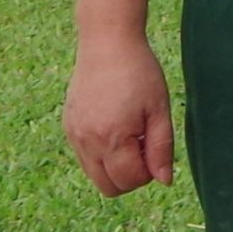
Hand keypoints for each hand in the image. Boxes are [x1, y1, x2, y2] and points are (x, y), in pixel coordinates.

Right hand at [60, 29, 177, 194]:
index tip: (154, 148)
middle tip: (144, 146)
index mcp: (112, 137)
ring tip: (130, 136)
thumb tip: (164, 181)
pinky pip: (84, 158)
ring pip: (94, 175)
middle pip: (108, 187)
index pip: (129, 181)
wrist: (107, 43)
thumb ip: (161, 149)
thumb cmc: (140, 73)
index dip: (148, 173)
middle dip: (131, 177)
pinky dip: (101, 154)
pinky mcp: (68, 127)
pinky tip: (115, 128)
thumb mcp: (159, 109)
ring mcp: (74, 135)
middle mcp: (87, 140)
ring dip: (115, 167)